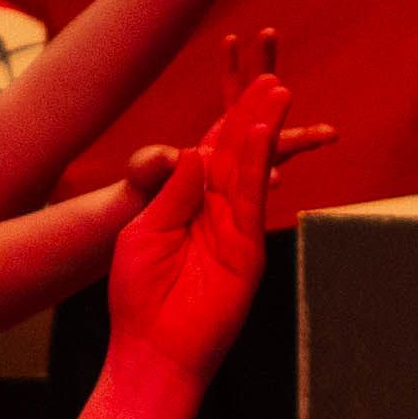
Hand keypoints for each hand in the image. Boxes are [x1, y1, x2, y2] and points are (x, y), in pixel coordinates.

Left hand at [110, 51, 316, 372]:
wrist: (152, 348)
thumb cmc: (139, 296)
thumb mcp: (146, 231)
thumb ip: (174, 193)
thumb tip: (198, 149)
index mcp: (190, 203)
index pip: (212, 147)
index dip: (227, 112)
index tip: (241, 75)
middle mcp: (217, 210)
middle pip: (240, 149)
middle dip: (256, 109)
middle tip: (272, 70)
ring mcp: (235, 229)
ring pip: (252, 167)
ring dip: (264, 127)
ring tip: (277, 88)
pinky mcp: (246, 250)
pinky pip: (251, 199)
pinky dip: (256, 166)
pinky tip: (260, 134)